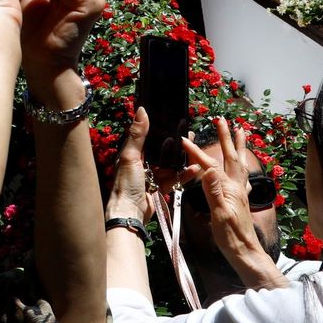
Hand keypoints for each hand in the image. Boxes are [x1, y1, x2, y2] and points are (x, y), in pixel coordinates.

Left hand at [108, 108, 200, 223]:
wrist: (130, 213)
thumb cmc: (126, 183)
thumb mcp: (130, 156)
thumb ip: (137, 135)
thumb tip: (141, 110)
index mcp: (133, 154)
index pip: (148, 138)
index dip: (160, 130)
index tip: (174, 122)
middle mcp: (142, 163)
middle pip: (162, 151)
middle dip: (175, 145)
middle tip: (190, 136)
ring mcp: (152, 176)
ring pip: (170, 165)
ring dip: (182, 160)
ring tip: (196, 152)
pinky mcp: (160, 188)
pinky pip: (174, 179)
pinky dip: (184, 175)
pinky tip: (194, 169)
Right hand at [181, 117, 265, 263]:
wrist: (245, 253)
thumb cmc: (230, 237)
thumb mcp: (220, 214)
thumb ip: (214, 191)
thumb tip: (209, 168)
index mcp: (229, 188)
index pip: (210, 165)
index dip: (196, 152)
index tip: (184, 139)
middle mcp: (236, 187)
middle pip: (231, 157)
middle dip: (226, 137)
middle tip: (222, 120)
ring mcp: (240, 193)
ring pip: (239, 164)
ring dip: (238, 146)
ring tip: (241, 131)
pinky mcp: (241, 200)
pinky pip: (242, 177)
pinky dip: (241, 167)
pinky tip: (242, 169)